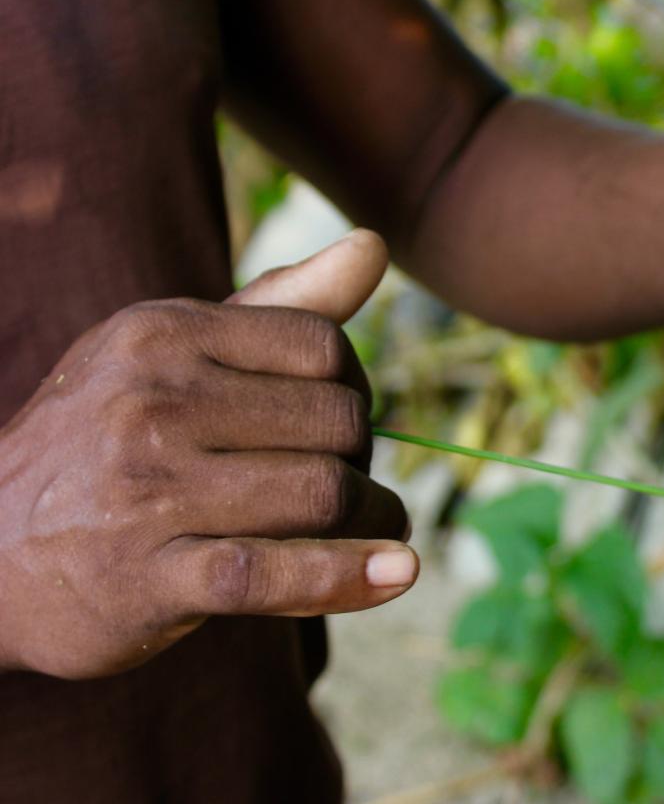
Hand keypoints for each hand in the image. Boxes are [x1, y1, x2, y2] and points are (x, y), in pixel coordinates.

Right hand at [0, 231, 415, 678]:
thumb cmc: (106, 441)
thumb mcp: (171, 353)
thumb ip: (280, 304)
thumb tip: (374, 245)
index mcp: (163, 333)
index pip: (325, 348)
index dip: (357, 389)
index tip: (339, 423)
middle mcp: (151, 402)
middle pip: (336, 423)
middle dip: (363, 458)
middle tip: (350, 482)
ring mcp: (146, 492)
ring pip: (324, 495)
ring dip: (372, 518)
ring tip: (375, 526)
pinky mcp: (148, 579)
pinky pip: (277, 574)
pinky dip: (351, 575)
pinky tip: (397, 573)